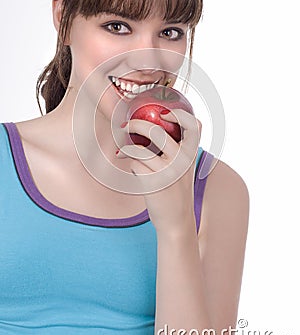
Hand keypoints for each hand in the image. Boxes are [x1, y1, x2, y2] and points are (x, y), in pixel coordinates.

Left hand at [116, 109, 201, 234]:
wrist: (176, 221)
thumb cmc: (176, 191)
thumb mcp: (185, 169)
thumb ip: (178, 150)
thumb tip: (156, 128)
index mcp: (191, 154)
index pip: (194, 125)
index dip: (179, 115)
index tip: (164, 113)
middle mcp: (181, 161)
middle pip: (156, 132)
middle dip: (135, 125)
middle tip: (125, 126)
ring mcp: (168, 172)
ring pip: (140, 148)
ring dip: (125, 146)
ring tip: (120, 150)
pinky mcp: (154, 183)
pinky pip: (135, 164)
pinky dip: (129, 162)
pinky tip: (126, 164)